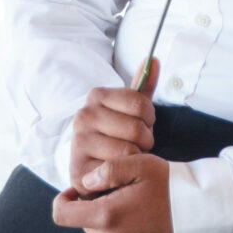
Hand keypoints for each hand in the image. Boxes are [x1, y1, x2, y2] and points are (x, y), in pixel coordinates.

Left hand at [53, 153, 174, 232]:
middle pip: (84, 223)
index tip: (76, 190)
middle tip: (120, 193)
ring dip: (108, 222)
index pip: (62, 214)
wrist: (199, 212)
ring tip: (134, 207)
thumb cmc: (169, 184)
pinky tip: (140, 223)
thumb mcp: (140, 164)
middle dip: (94, 207)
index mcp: (106, 216)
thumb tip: (83, 183)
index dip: (63, 199)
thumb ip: (107, 170)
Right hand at [70, 58, 158, 198]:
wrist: (98, 173)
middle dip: (145, 141)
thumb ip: (143, 84)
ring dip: (136, 159)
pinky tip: (119, 171)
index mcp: (96, 95)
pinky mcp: (78, 167)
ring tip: (128, 159)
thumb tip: (153, 58)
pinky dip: (125, 173)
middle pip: (136, 128)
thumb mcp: (132, 110)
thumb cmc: (118, 137)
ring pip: (129, 150)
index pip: (140, 103)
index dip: (149, 118)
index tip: (143, 124)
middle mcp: (83, 115)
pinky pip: (118, 169)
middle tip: (137, 145)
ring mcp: (78, 141)